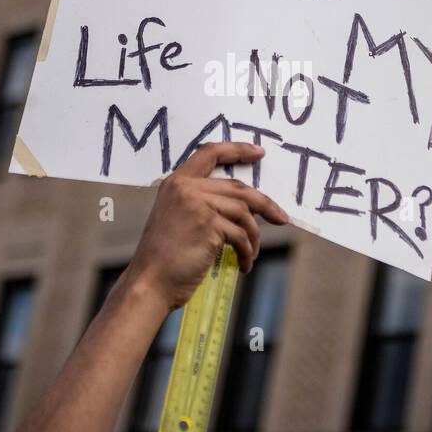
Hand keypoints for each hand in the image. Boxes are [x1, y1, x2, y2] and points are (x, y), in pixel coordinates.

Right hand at [125, 142, 288, 310]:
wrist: (150, 282)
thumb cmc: (164, 257)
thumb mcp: (177, 218)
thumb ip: (201, 203)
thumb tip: (244, 206)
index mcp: (176, 182)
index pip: (210, 153)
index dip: (237, 150)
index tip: (259, 152)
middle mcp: (186, 188)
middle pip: (238, 187)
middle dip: (264, 204)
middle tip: (281, 218)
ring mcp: (198, 204)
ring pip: (244, 212)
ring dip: (254, 236)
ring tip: (251, 253)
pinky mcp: (209, 225)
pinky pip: (241, 235)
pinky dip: (247, 251)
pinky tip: (244, 264)